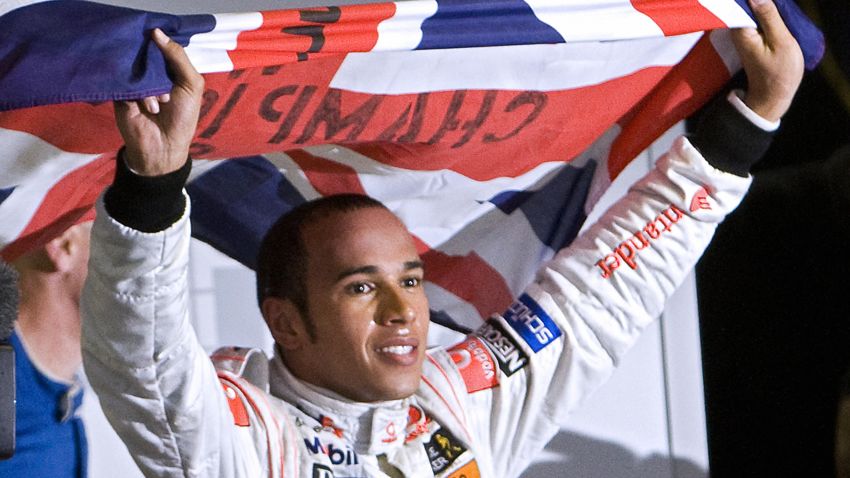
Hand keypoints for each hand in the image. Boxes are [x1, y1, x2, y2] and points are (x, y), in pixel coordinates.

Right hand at [114, 28, 203, 175]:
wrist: (165, 146)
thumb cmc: (183, 117)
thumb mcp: (191, 84)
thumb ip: (179, 58)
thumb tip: (157, 32)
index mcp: (167, 68)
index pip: (159, 44)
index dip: (159, 39)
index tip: (155, 34)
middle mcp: (149, 72)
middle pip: (143, 52)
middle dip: (152, 62)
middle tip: (159, 77)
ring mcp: (133, 82)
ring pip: (133, 67)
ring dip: (150, 86)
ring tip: (160, 105)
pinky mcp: (119, 93)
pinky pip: (122, 82)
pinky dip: (138, 94)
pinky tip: (149, 108)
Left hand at [732, 0, 803, 121]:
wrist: (772, 96)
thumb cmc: (779, 72)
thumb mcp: (781, 41)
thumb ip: (769, 16)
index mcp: (741, 31)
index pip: (740, 3)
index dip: (755, 0)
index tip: (770, 5)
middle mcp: (736, 32)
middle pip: (745, 6)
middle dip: (760, 3)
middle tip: (778, 12)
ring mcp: (742, 35)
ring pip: (751, 11)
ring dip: (764, 9)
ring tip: (778, 14)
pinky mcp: (749, 38)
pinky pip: (754, 19)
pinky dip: (764, 16)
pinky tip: (775, 18)